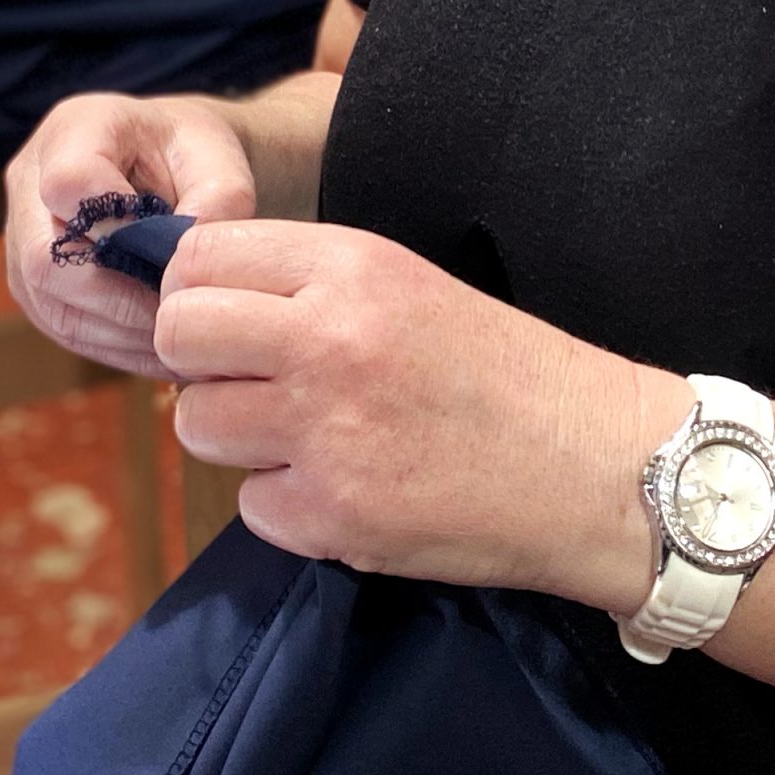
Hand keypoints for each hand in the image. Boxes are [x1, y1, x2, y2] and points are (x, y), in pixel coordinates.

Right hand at [5, 92, 257, 377]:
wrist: (173, 162)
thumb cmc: (193, 153)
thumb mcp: (218, 157)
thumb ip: (220, 199)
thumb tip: (185, 268)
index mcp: (75, 129)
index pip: (69, 184)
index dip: (119, 230)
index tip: (174, 254)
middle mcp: (30, 180)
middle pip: (46, 257)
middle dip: (119, 298)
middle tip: (180, 315)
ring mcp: (21, 234)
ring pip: (51, 303)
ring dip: (117, 331)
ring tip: (177, 341)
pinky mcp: (31, 281)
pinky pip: (60, 325)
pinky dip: (112, 344)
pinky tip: (158, 349)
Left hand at [155, 218, 681, 606]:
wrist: (595, 465)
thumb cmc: (509, 371)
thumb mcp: (413, 286)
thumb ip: (313, 285)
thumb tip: (207, 303)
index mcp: (353, 267)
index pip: (201, 256)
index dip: (200, 288)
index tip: (227, 315)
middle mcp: (327, 339)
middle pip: (179, 335)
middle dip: (201, 361)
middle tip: (252, 378)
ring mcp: (324, 432)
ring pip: (198, 424)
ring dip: (238, 435)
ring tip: (309, 434)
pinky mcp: (330, 517)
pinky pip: (251, 504)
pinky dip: (287, 503)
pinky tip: (348, 487)